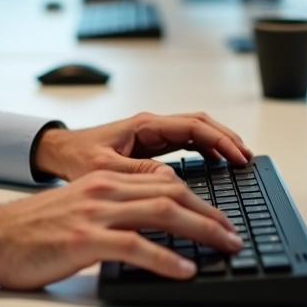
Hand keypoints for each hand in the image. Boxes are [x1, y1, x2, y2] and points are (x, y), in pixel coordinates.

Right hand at [0, 169, 243, 289]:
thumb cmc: (30, 231)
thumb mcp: (78, 211)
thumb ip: (112, 213)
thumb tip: (149, 231)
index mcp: (104, 182)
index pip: (165, 182)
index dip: (199, 199)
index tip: (220, 218)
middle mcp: (103, 191)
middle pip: (172, 193)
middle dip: (210, 214)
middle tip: (233, 235)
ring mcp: (94, 214)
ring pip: (162, 213)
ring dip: (201, 230)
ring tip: (224, 247)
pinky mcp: (84, 240)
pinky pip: (135, 246)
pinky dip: (166, 258)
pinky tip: (184, 268)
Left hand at [33, 112, 251, 181]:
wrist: (58, 153)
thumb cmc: (76, 157)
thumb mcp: (105, 169)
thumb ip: (137, 173)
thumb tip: (170, 181)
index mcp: (144, 126)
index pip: (193, 126)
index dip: (220, 141)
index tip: (238, 157)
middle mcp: (152, 126)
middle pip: (200, 125)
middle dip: (226, 138)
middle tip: (247, 158)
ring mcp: (152, 135)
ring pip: (195, 132)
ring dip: (219, 143)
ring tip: (239, 160)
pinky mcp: (150, 146)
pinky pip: (186, 143)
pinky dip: (205, 150)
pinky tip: (216, 163)